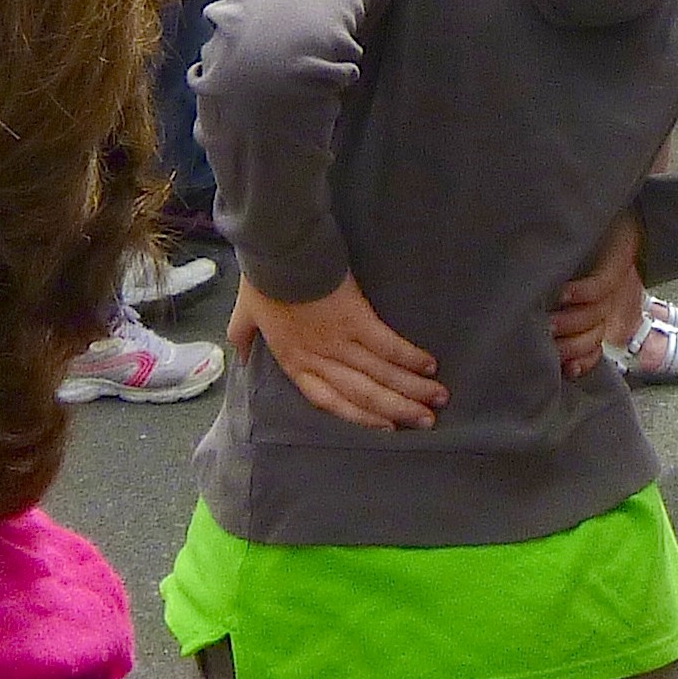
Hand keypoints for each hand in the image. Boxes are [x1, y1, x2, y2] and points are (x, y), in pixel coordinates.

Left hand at [238, 274, 446, 428]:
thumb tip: (241, 356)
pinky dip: (408, 356)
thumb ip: (244, 337)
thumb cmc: (261, 280)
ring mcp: (340, 340)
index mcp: (294, 362)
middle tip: (427, 423)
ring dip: (411, 388)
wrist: (277, 251)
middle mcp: (321, 358)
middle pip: (364, 393)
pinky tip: (428, 365)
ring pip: (380, 373)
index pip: (330, 400)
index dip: (359, 417)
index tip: (386, 428)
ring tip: (437, 400)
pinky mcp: (357, 318)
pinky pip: (387, 343)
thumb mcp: (245, 315)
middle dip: (398, 409)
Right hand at [549, 210, 645, 382]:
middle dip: (569, 346)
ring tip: (547, 323)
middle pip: (592, 337)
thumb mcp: (575, 282)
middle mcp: (610, 303)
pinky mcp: (615, 264)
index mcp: (603, 314)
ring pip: (593, 315)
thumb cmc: (591, 249)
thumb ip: (558, 308)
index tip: (565, 369)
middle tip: (544, 342)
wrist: (624, 214)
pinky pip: (598, 286)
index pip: (592, 348)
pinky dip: (580, 292)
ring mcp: (615, 286)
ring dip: (569, 322)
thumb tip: (534, 330)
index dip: (580, 362)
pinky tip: (562, 293)